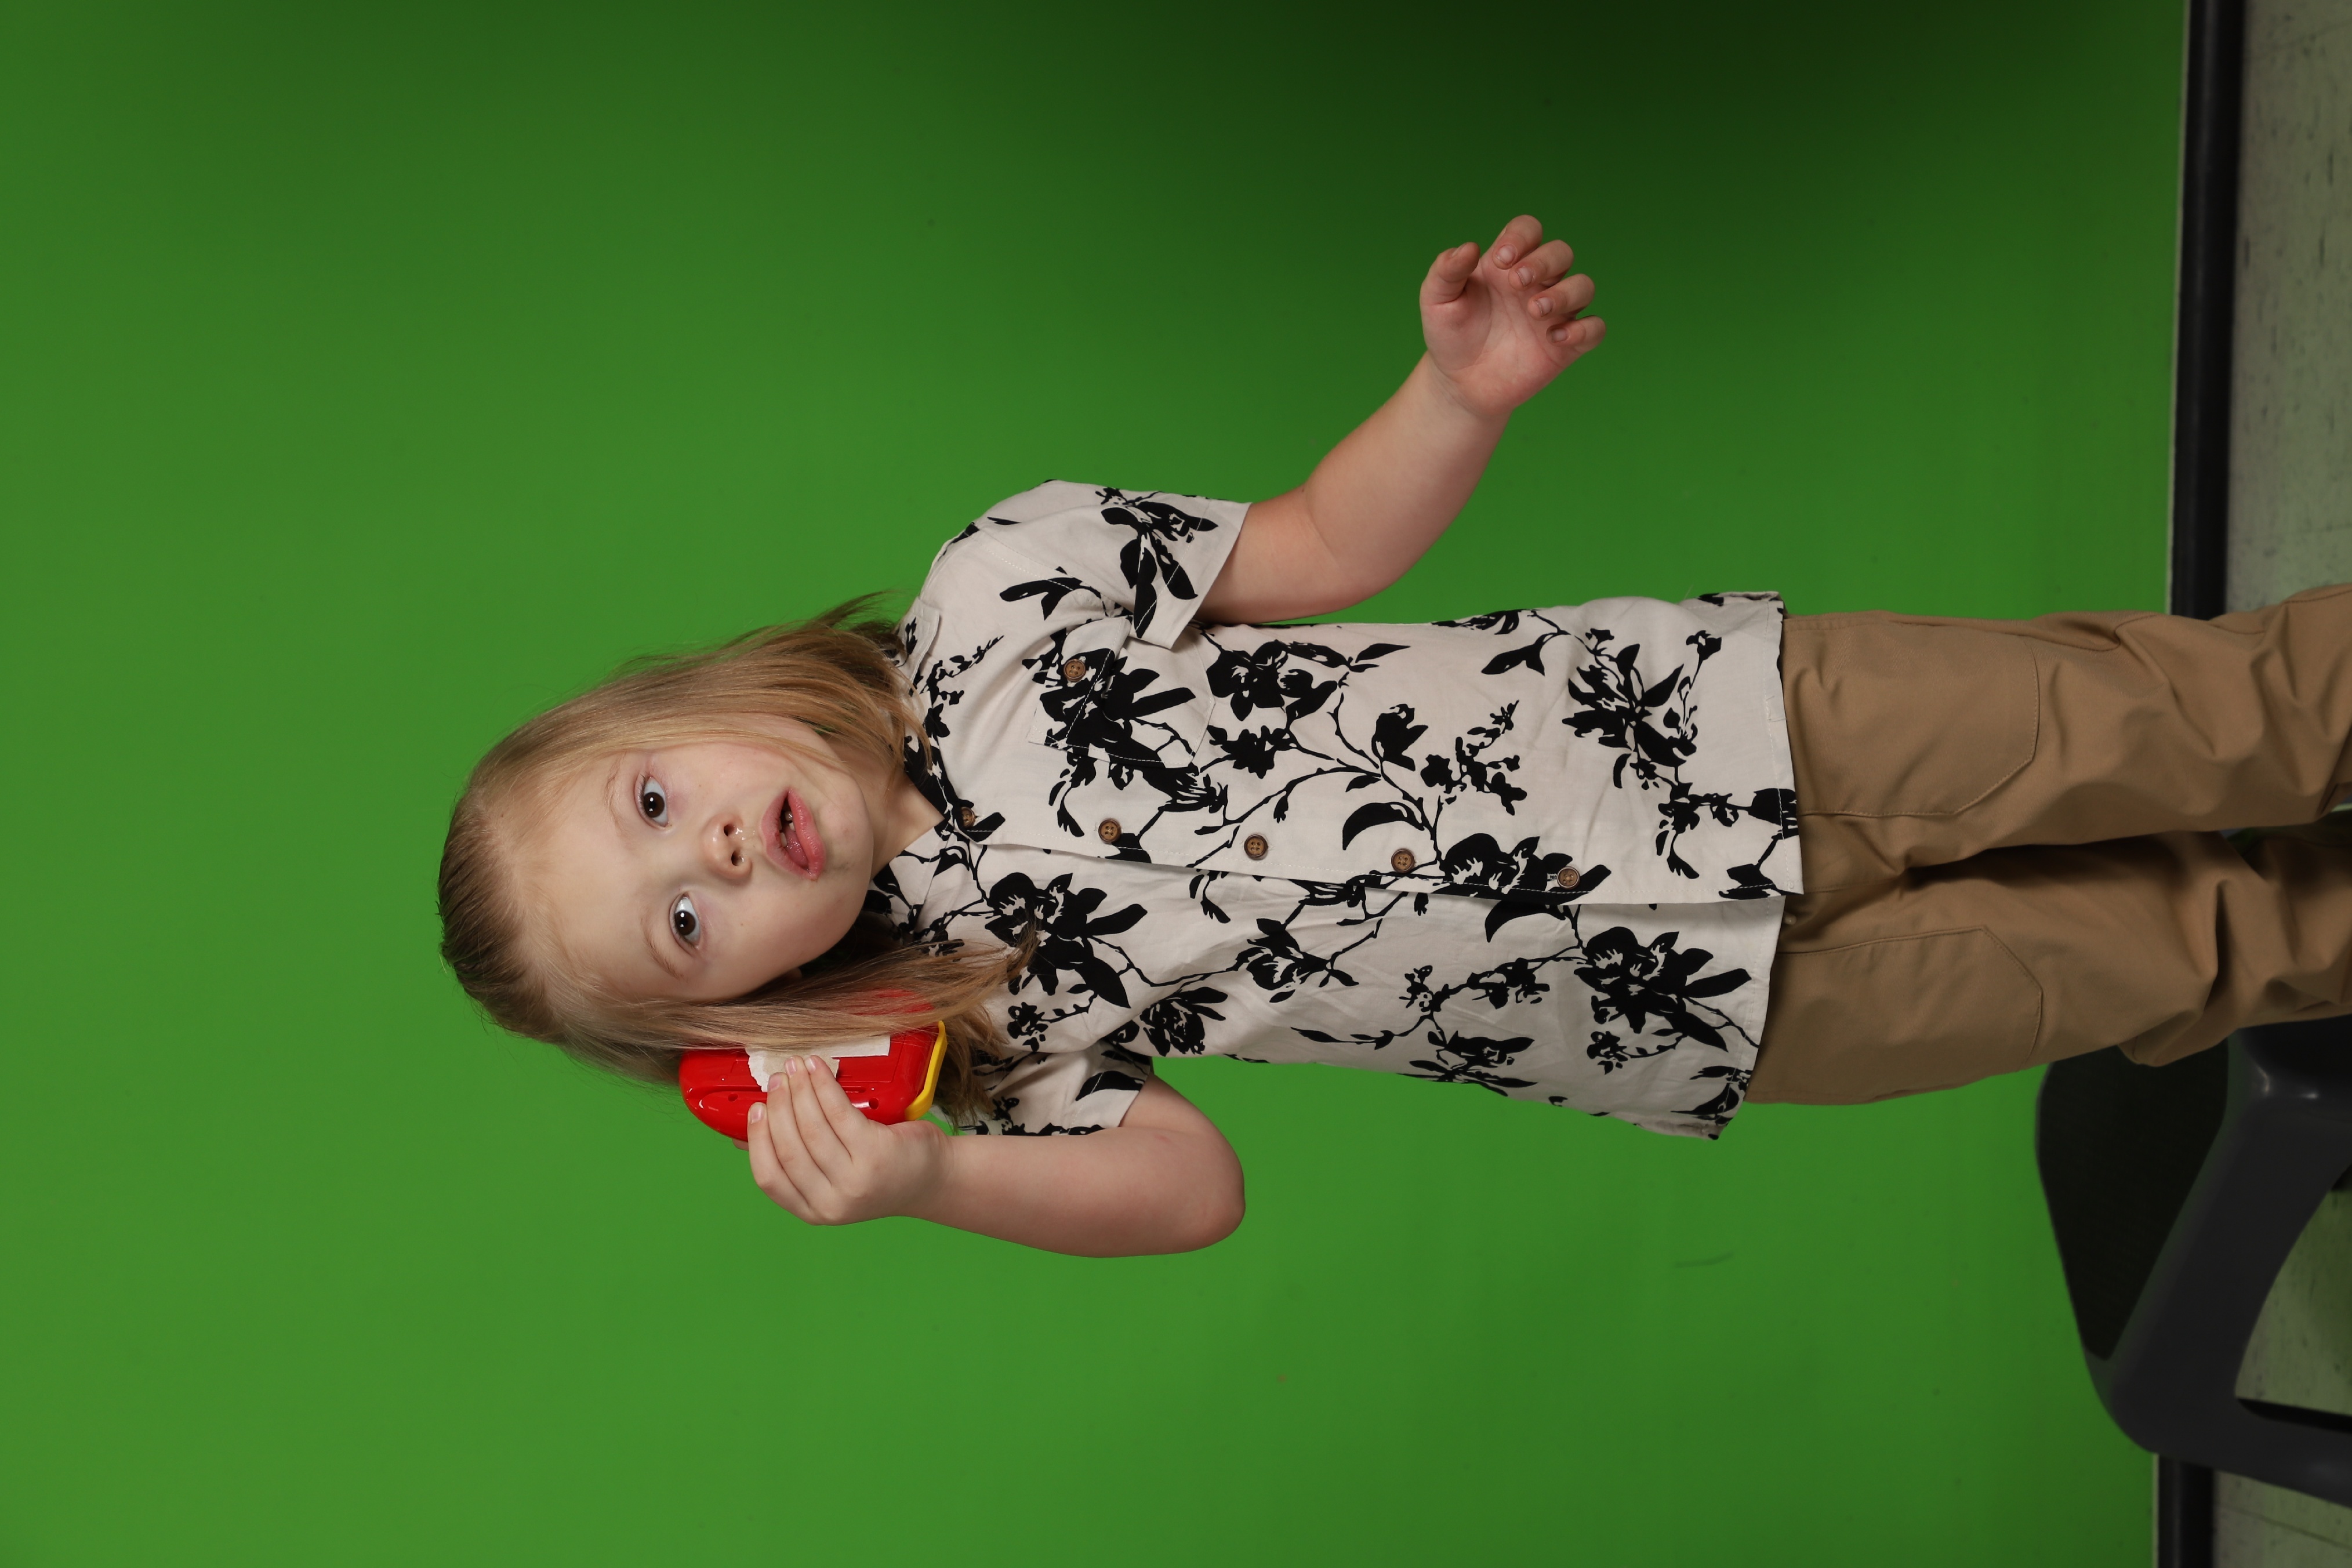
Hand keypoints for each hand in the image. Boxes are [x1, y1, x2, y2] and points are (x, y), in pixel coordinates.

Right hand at [744, 1054, 948, 1225]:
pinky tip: (818, 1069)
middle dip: (778, 1108)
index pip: (769, 1179)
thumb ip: (796, 1163)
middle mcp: (833, 1203)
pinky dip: (824, 1087)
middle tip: (776, 1078)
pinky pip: (839, 1113)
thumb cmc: (879, 1172)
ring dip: (799, 1092)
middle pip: (790, 1149)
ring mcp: (855, 1180)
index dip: (757, 1141)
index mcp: (814, 1211)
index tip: (755, 1109)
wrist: (933, 1178)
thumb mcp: (834, 1178)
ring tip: (795, 1067)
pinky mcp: (876, 1154)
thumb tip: (746, 1134)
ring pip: (813, 1129)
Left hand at [1420, 214, 1603, 420]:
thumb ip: (1446, 270)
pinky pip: (1594, 329)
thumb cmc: (1450, 335)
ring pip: (1583, 286)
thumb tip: (1469, 247)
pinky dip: (1584, 329)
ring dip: (1565, 293)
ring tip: (1535, 311)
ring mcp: (1555, 313)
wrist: (1458, 382)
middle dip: (1544, 262)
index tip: (1500, 260)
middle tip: (1516, 283)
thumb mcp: (1437, 300)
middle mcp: (1537, 283)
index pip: (1528, 230)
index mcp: (1508, 264)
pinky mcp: (1566, 345)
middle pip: (1561, 252)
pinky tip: (1555, 337)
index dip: (1521, 237)